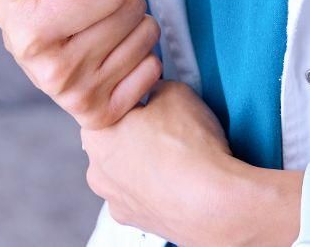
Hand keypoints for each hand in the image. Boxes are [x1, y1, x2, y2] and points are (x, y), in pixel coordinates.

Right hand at [0, 0, 160, 129]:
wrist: (26, 42)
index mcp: (30, 35)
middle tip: (92, 6)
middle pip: (132, 9)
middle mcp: (54, 73)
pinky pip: (152, 68)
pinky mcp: (101, 113)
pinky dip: (139, 55)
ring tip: (102, 25)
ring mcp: (79, 96)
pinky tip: (113, 52)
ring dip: (130, 23)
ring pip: (146, 34)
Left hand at [82, 81, 264, 245]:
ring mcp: (116, 202)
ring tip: (177, 156)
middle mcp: (97, 174)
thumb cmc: (189, 150)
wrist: (214, 204)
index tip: (152, 98)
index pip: (106, 106)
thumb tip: (154, 91)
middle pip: (115, 140)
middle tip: (168, 126)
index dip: (133, 98)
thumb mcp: (173, 91)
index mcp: (95, 137)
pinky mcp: (139, 222)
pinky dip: (158, 186)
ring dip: (146, 162)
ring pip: (128, 171)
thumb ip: (154, 87)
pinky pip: (144, 194)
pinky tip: (179, 179)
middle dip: (137, 131)